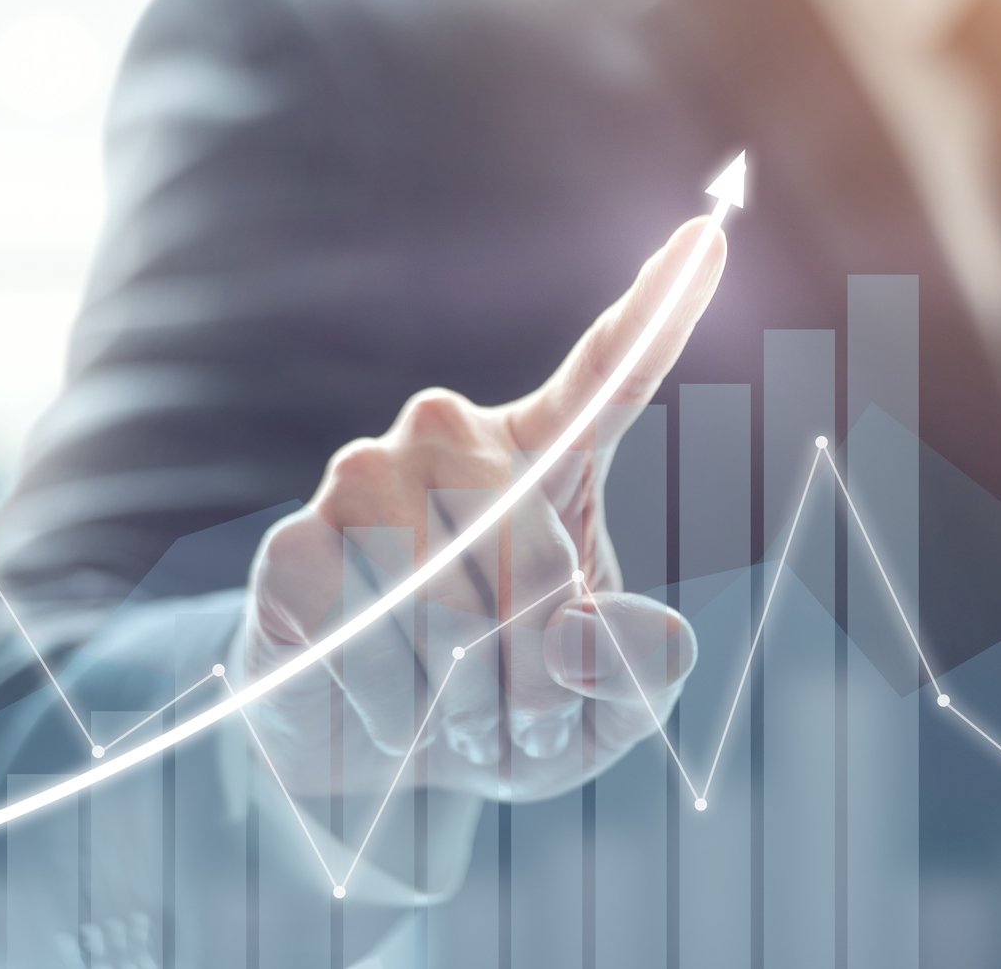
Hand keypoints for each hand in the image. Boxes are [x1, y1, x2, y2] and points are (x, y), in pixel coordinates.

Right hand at [240, 216, 725, 802]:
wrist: (361, 762)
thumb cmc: (495, 715)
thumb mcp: (592, 718)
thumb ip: (632, 675)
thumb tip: (600, 632)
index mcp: (544, 459)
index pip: (609, 376)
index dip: (660, 311)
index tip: (707, 238)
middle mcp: (450, 440)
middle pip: (534, 550)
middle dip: (533, 665)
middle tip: (505, 714)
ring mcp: (363, 478)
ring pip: (445, 596)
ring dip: (459, 694)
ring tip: (445, 716)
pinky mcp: (293, 541)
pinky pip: (364, 630)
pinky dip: (387, 701)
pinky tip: (377, 707)